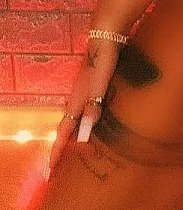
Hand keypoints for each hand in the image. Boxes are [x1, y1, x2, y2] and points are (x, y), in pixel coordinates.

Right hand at [45, 37, 121, 179]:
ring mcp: (84, 92)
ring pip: (74, 119)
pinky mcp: (93, 86)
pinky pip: (84, 111)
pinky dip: (82, 123)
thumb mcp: (99, 86)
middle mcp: (77, 99)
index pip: (64, 132)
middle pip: (66, 128)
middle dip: (61, 148)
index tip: (50, 171)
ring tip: (72, 152)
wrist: (105, 38)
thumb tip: (84, 135)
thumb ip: (93, 107)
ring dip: (71, 136)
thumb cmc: (103, 62)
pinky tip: (90, 125)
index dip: (58, 151)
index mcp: (77, 102)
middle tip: (56, 168)